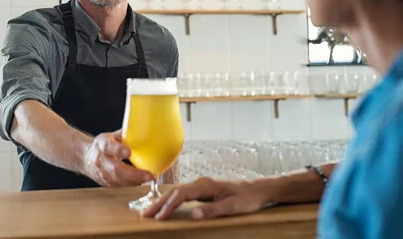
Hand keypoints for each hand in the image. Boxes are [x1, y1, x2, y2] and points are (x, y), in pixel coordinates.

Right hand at [83, 130, 153, 187]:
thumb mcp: (112, 136)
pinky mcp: (106, 183)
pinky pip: (120, 185)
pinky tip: (142, 180)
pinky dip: (132, 183)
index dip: (118, 149)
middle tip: (148, 174)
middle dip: (133, 174)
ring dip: (135, 181)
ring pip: (118, 180)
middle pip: (115, 169)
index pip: (108, 147)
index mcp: (101, 145)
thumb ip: (126, 135)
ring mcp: (102, 174)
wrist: (86, 158)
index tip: (129, 152)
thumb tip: (144, 130)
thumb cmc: (102, 146)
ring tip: (149, 178)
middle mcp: (100, 160)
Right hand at [141, 177, 267, 219]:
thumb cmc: (246, 199)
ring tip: (150, 212)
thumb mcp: (232, 207)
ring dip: (163, 201)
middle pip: (175, 192)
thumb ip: (212, 210)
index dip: (169, 206)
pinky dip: (171, 200)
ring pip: (177, 192)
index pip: (181, 195)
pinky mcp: (202, 190)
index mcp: (206, 186)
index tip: (159, 218)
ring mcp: (201, 185)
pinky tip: (166, 206)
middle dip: (159, 203)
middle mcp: (201, 183)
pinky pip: (182, 194)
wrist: (257, 190)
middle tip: (145, 215)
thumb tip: (193, 216)